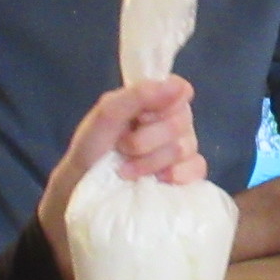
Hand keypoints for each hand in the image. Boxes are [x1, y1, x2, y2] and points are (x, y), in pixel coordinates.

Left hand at [38, 77, 202, 217]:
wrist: (82, 193)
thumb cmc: (91, 150)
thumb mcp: (105, 116)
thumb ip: (138, 95)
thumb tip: (181, 86)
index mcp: (154, 101)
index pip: (179, 90)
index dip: (160, 106)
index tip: (138, 118)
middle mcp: (171, 122)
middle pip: (182, 121)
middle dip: (147, 139)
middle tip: (123, 148)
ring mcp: (181, 149)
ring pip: (186, 147)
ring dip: (152, 161)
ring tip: (127, 171)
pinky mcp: (186, 175)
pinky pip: (198, 168)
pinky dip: (177, 175)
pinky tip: (158, 181)